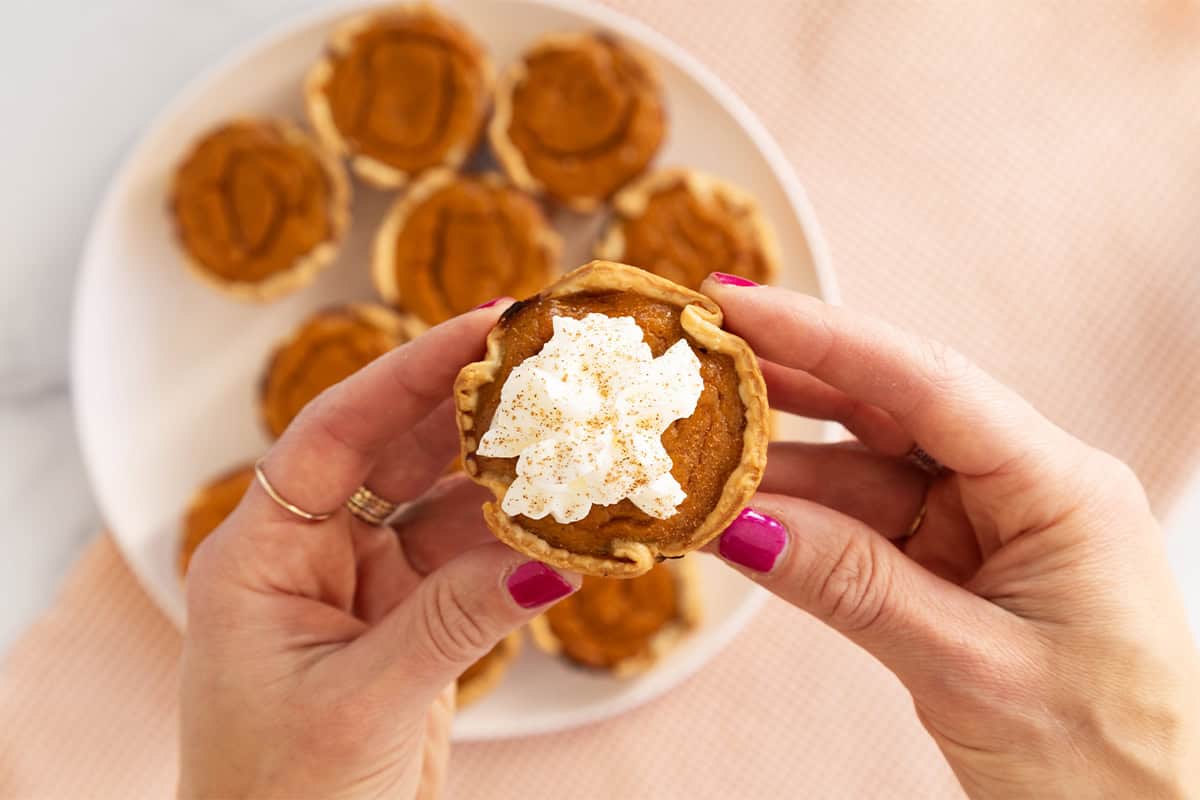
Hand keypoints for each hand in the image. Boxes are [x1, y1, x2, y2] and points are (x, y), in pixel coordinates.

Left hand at [178, 304, 578, 799]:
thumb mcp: (361, 704)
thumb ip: (455, 621)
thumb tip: (555, 560)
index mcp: (259, 556)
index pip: (335, 434)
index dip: (409, 373)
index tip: (485, 325)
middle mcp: (310, 557)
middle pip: (395, 453)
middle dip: (471, 408)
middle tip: (550, 362)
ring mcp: (363, 589)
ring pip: (444, 508)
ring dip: (509, 481)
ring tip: (581, 439)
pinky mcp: (409, 625)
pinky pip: (472, 566)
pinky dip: (522, 549)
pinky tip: (572, 527)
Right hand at [700, 275, 1199, 797]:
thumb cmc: (1105, 764)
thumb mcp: (970, 669)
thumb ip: (851, 586)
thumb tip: (740, 523)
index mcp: (1060, 487)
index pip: (927, 382)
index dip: (822, 336)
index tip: (734, 303)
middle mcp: (1025, 487)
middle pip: (891, 407)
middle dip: (789, 382)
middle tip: (696, 355)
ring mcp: (987, 527)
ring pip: (866, 471)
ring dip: (780, 469)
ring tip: (689, 456)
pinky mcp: (957, 567)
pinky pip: (866, 527)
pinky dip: (802, 524)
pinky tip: (738, 517)